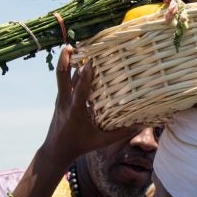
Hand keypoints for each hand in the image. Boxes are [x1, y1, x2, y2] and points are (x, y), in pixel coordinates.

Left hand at [41, 47, 138, 163]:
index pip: (79, 90)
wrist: (56, 150)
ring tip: (72, 47)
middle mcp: (65, 102)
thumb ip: (121, 134)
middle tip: (70, 46)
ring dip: (65, 61)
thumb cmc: (80, 146)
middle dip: (64, 60)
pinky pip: (63, 81)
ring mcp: (61, 99)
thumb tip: (141, 125)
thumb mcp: (101, 142)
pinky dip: (68, 70)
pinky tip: (75, 62)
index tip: (90, 62)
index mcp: (75, 111)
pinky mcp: (60, 99)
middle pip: (61, 76)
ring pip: (61, 76)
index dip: (84, 76)